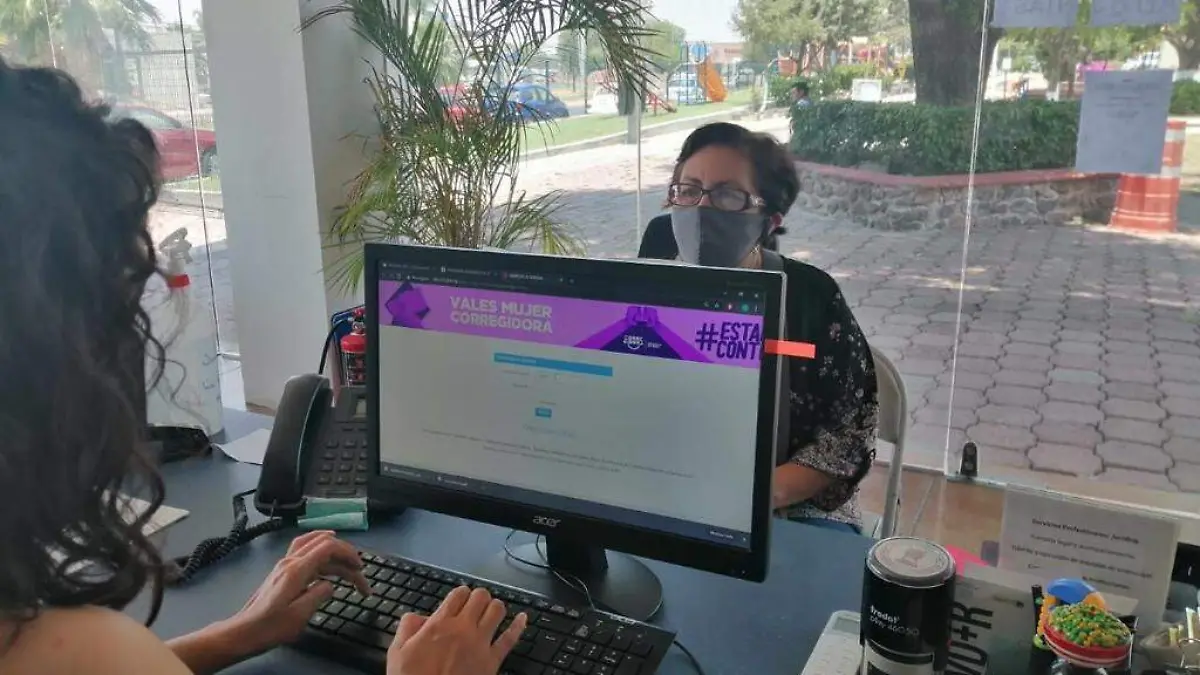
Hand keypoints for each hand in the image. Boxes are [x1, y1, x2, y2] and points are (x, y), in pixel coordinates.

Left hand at [223, 530, 370, 654]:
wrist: (244, 632)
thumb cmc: (271, 626)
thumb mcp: (300, 615)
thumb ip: (319, 594)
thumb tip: (330, 585)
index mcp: (296, 570)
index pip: (327, 546)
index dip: (348, 552)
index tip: (360, 568)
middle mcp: (290, 561)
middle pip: (322, 542)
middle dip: (345, 553)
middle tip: (359, 572)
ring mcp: (285, 564)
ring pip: (313, 544)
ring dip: (334, 552)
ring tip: (349, 564)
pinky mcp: (283, 571)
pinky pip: (304, 550)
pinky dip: (320, 550)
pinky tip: (327, 559)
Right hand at [387, 586, 526, 674]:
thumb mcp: (398, 652)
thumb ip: (407, 628)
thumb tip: (415, 617)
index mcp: (440, 624)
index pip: (459, 593)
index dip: (460, 594)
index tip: (459, 600)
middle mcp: (463, 629)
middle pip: (481, 597)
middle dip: (478, 598)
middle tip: (474, 605)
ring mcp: (481, 644)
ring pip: (497, 610)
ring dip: (494, 607)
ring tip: (490, 611)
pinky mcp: (492, 661)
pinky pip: (510, 638)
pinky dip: (518, 626)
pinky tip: (522, 618)